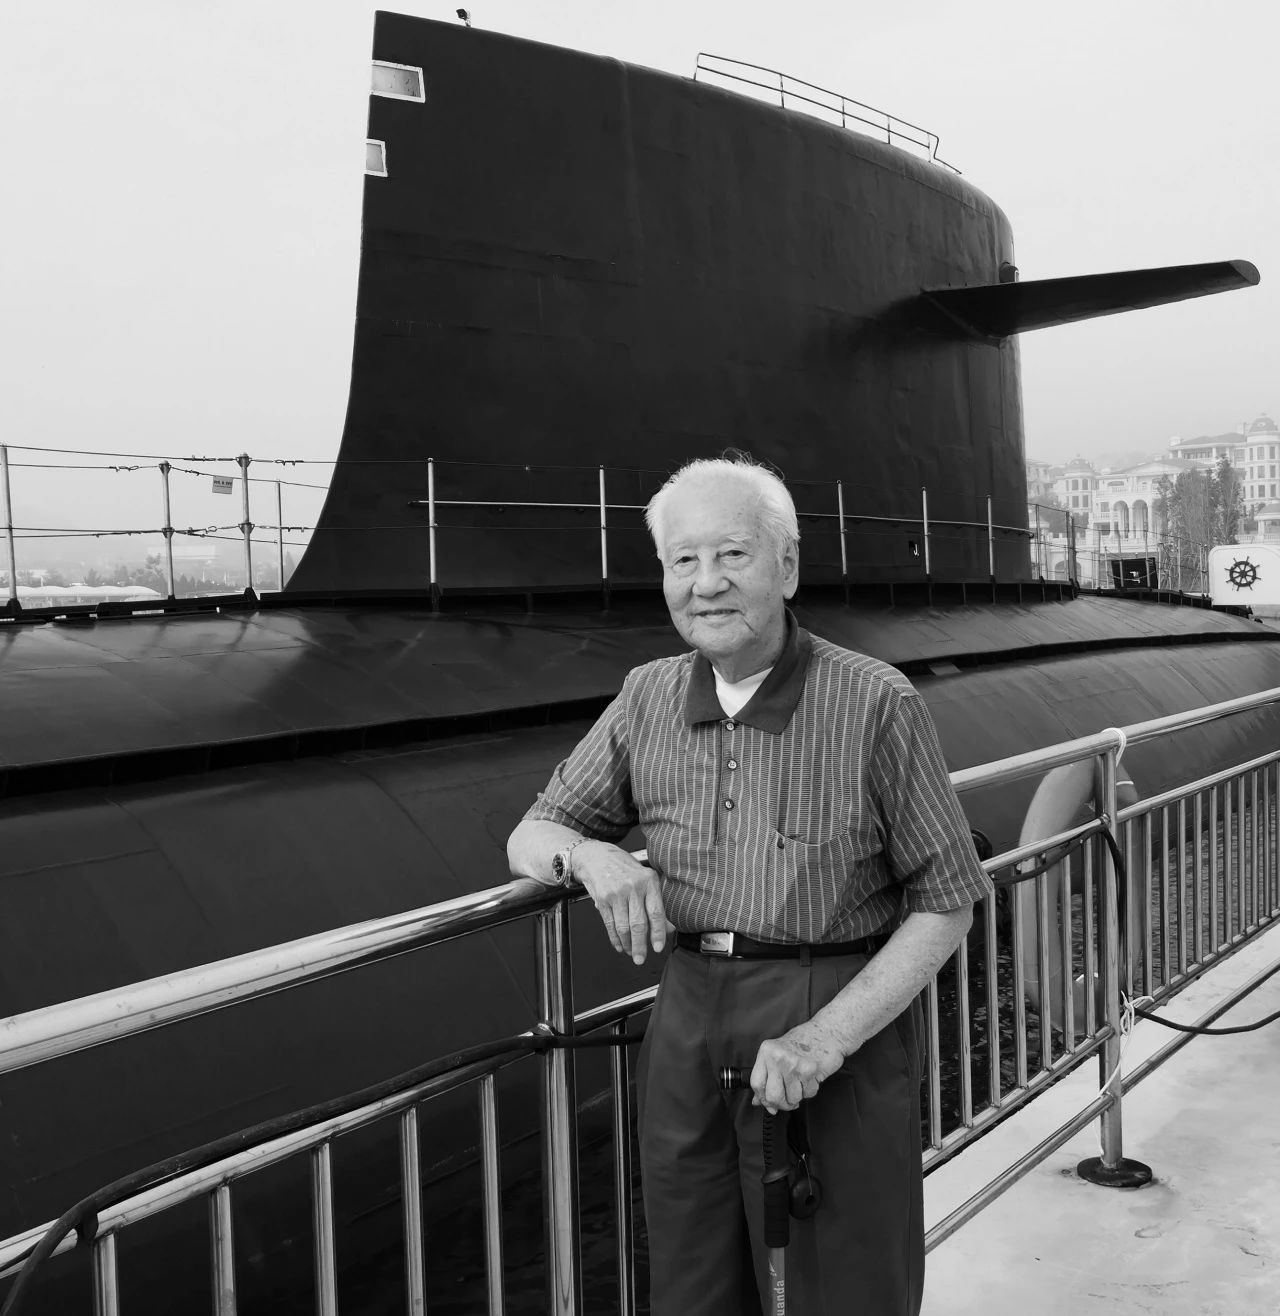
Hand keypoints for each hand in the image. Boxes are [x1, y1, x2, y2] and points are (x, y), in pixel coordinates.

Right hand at [573, 842, 667, 965]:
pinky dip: (614, 938)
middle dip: (640, 946)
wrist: (596, 856)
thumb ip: (656, 903)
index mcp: (648, 881)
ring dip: (627, 944)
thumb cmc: (624, 868)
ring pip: (623, 927)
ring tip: (630, 952)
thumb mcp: (645, 880)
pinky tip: (619, 945)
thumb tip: (668, 928)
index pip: (656, 912)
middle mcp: (633, 886)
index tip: (658, 947)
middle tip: (641, 959)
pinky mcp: (602, 899)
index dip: (658, 933)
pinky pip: (609, 924)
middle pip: (639, 923)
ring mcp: (616, 893)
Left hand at [750, 1021, 847, 1113]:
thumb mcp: (779, 1053)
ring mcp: (793, 1063)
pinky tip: (811, 1077)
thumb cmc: (803, 1042)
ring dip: (799, 1096)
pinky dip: (811, 1090)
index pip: (756, 1083)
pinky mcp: (809, 1070)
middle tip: (787, 1100)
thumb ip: (767, 1076)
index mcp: (766, 1051)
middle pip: (773, 1096)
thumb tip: (758, 1101)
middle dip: (782, 1104)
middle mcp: (777, 1056)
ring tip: (801, 1082)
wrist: (826, 1031)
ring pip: (792, 1098)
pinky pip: (808, 1094)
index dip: (763, 1098)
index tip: (769, 1103)